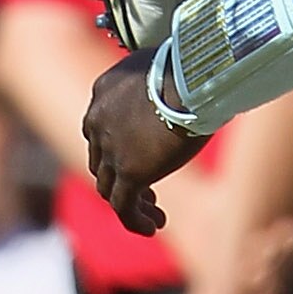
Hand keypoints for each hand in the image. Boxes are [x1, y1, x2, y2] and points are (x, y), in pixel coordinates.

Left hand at [83, 52, 207, 234]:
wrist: (194, 76)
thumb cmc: (194, 65)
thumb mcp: (170, 66)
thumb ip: (166, 80)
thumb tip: (192, 82)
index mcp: (104, 91)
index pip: (101, 127)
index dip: (118, 147)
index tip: (144, 156)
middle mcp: (98, 120)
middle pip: (102, 160)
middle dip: (123, 178)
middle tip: (149, 192)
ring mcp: (111, 148)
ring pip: (109, 187)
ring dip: (131, 202)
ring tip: (155, 215)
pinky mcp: (129, 172)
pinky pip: (123, 207)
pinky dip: (135, 220)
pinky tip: (153, 228)